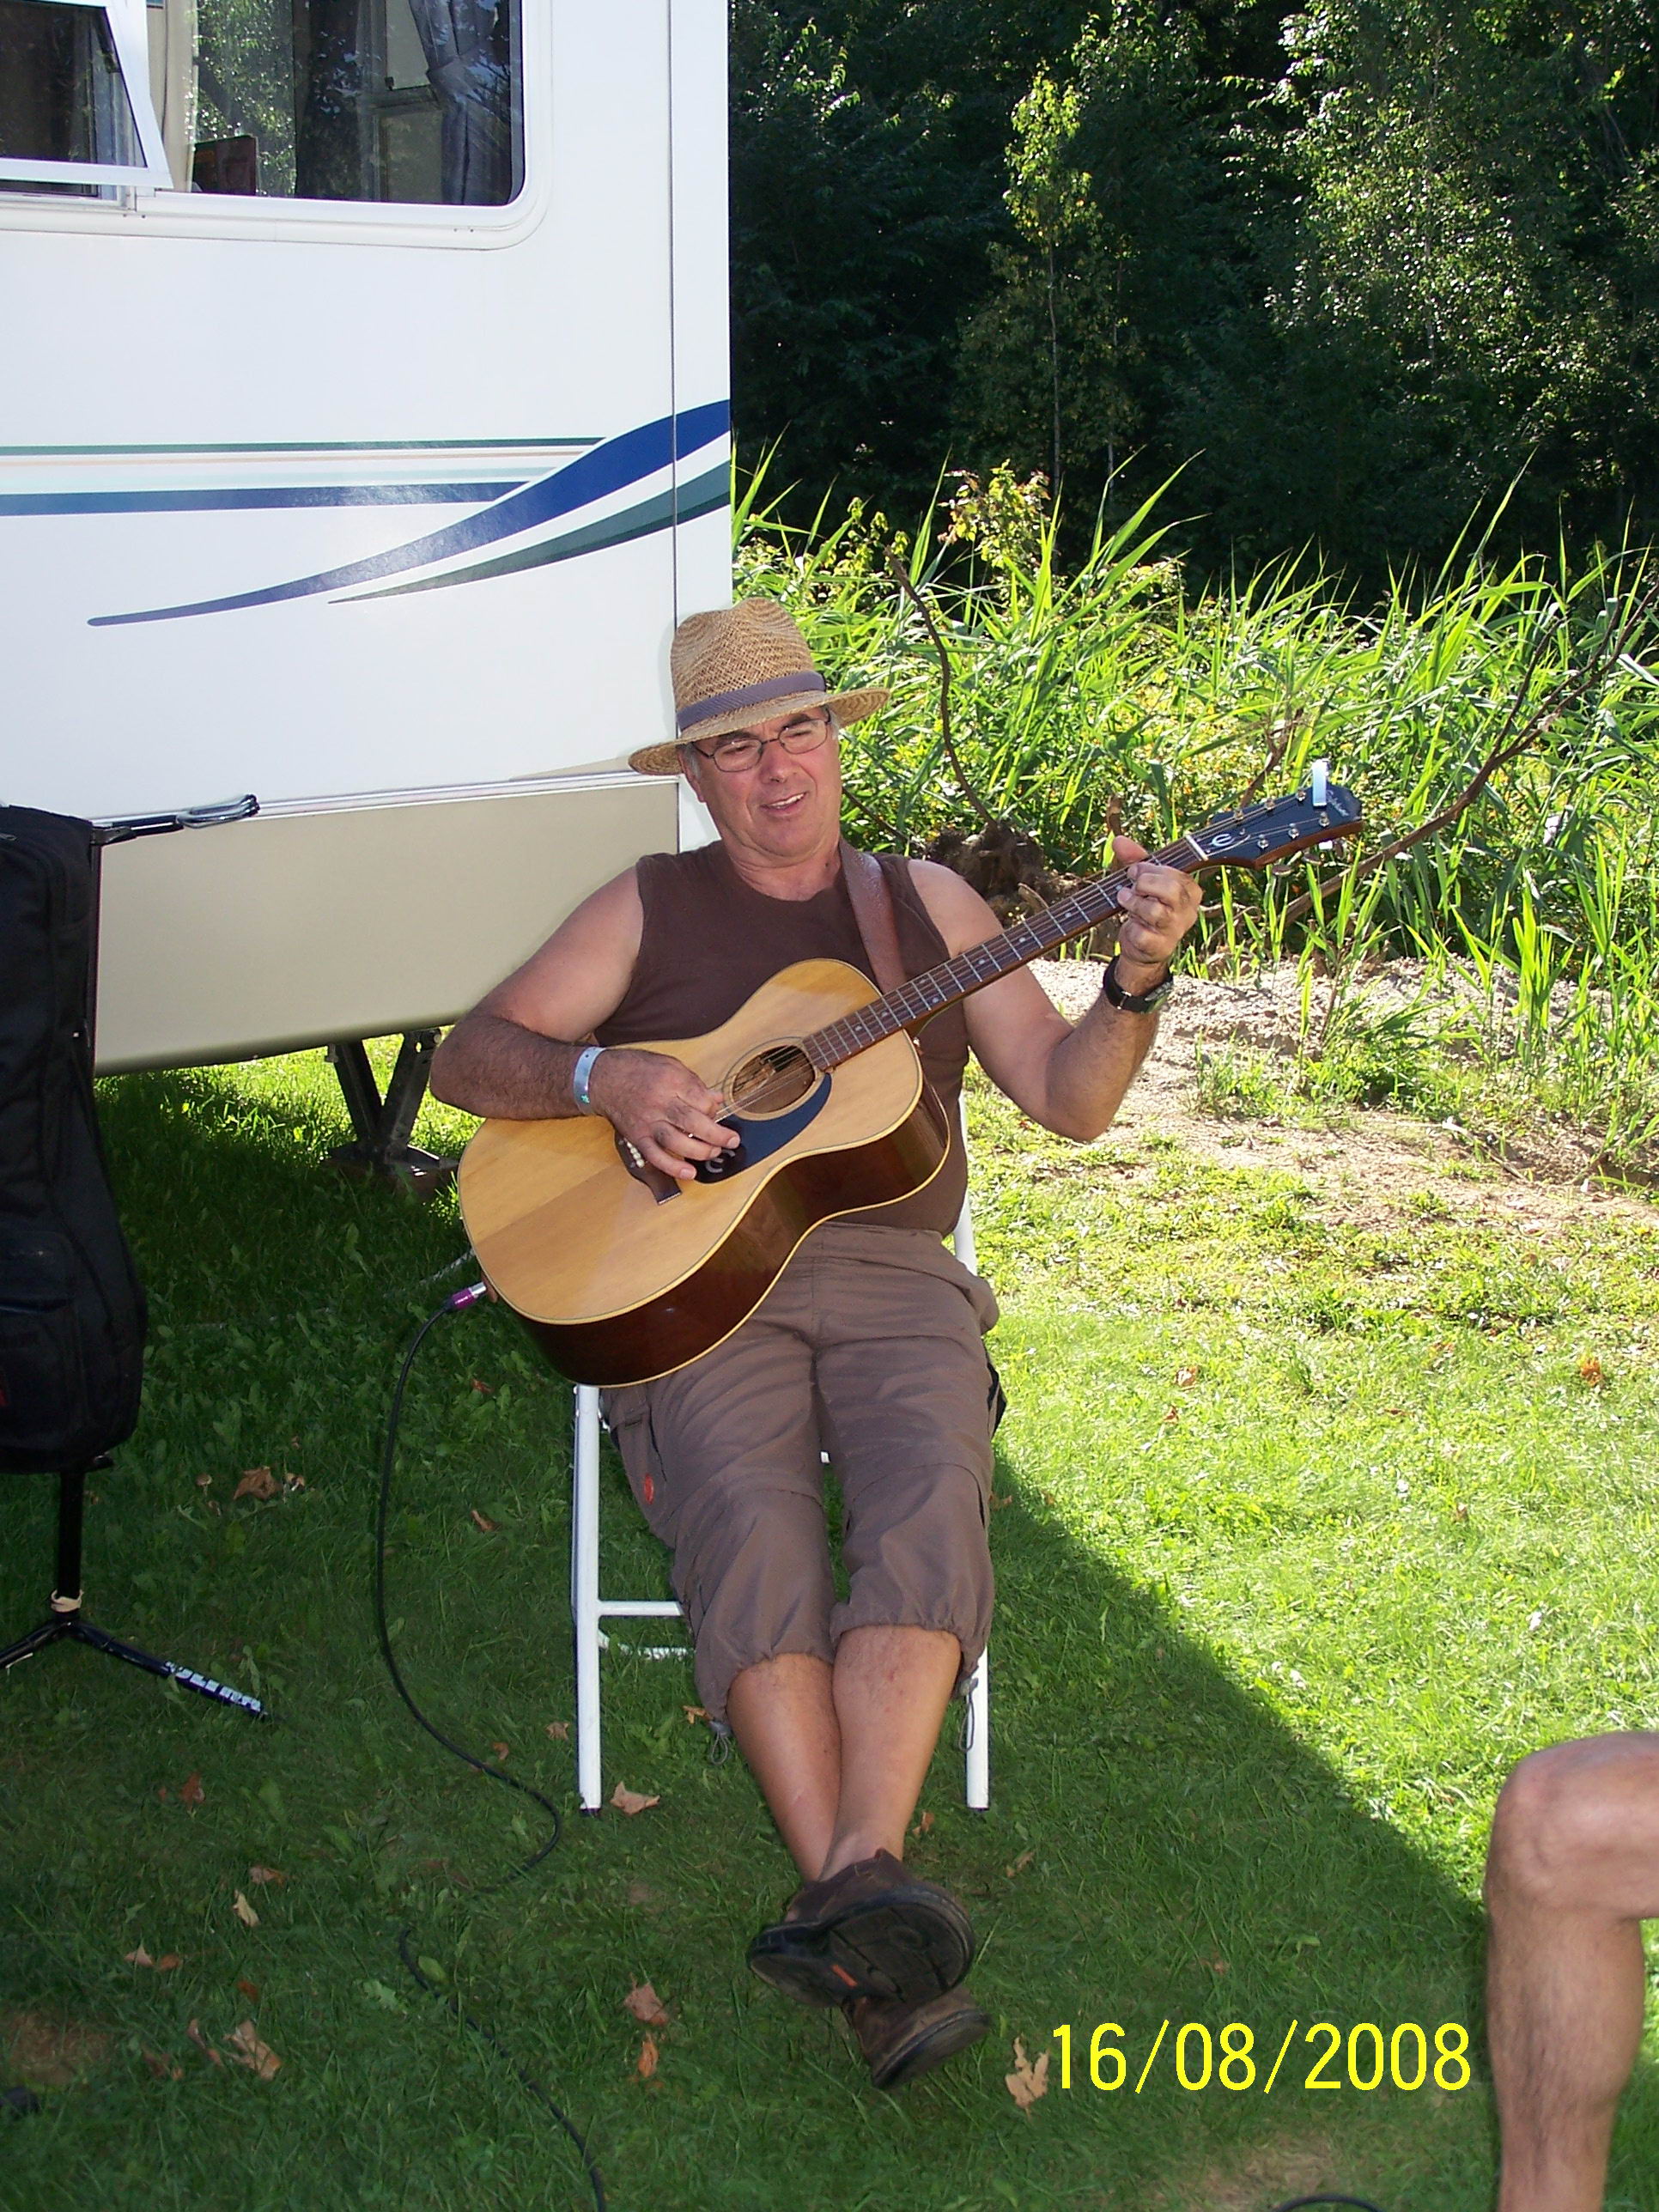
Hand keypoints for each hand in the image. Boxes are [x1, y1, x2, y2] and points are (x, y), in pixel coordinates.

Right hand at [586, 1047, 738, 1182]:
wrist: (603, 1079)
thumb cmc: (637, 1069)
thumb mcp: (670, 1065)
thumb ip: (694, 1083)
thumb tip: (716, 1098)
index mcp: (671, 1081)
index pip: (701, 1099)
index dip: (713, 1108)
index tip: (715, 1112)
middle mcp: (659, 1102)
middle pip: (693, 1122)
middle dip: (716, 1134)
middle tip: (731, 1140)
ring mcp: (648, 1122)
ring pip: (677, 1141)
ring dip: (699, 1151)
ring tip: (714, 1152)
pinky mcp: (638, 1137)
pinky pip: (656, 1156)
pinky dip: (673, 1166)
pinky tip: (689, 1172)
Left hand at [1109, 835, 1203, 990]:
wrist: (1142, 947)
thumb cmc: (1146, 905)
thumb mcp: (1143, 880)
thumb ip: (1134, 858)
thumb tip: (1118, 840)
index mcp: (1191, 891)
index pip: (1176, 873)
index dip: (1150, 869)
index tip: (1133, 870)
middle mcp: (1188, 911)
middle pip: (1170, 890)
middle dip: (1145, 884)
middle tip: (1132, 886)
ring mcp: (1176, 931)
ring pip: (1155, 911)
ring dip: (1133, 903)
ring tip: (1124, 901)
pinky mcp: (1160, 947)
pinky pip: (1143, 934)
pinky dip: (1131, 927)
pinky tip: (1131, 925)